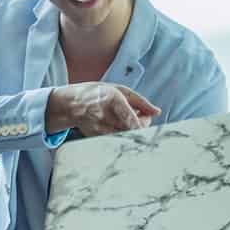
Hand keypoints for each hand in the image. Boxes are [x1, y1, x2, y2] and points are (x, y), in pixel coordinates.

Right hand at [45, 83, 159, 136]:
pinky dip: (122, 135)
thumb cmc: (98, 93)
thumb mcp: (120, 90)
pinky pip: (115, 140)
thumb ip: (140, 102)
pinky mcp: (93, 137)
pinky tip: (119, 126)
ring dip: (132, 131)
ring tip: (129, 120)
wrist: (72, 103)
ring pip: (124, 137)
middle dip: (141, 127)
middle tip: (143, 119)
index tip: (148, 122)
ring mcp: (97, 127)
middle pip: (130, 130)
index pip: (130, 118)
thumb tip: (157, 112)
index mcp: (111, 98)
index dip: (143, 125)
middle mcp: (103, 114)